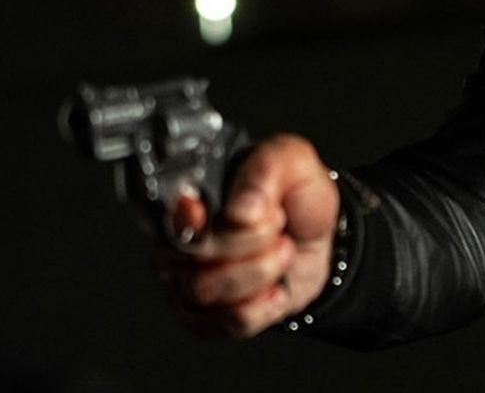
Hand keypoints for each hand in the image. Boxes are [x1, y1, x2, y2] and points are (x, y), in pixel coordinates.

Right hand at [152, 133, 338, 337]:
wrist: (319, 238)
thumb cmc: (293, 197)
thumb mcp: (291, 161)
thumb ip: (266, 170)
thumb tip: (239, 209)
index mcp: (188, 196)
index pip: (166, 214)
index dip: (190, 219)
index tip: (226, 215)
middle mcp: (178, 241)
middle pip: (190, 254)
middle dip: (249, 240)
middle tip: (277, 222)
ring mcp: (187, 283)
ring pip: (205, 291)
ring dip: (260, 271)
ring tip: (282, 250)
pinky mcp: (208, 319)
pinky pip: (227, 323)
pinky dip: (263, 307)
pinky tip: (276, 288)